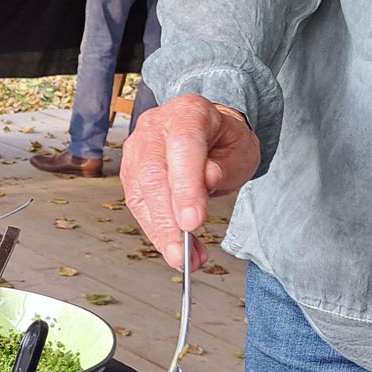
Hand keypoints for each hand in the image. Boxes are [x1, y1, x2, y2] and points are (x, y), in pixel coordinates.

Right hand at [121, 94, 260, 269]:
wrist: (208, 132)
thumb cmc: (226, 141)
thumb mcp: (241, 150)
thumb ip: (225, 166)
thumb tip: (206, 182)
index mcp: (188, 112)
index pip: (182, 146)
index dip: (185, 186)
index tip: (193, 223)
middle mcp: (154, 127)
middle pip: (153, 175)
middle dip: (167, 220)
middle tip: (184, 253)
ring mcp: (136, 149)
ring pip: (139, 194)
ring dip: (161, 232)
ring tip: (185, 259)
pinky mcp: (130, 172)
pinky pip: (138, 205)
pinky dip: (156, 231)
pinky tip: (173, 248)